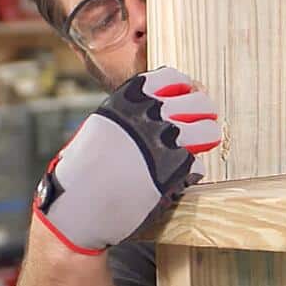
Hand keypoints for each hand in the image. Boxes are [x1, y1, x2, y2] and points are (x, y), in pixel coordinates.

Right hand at [33, 67, 220, 254]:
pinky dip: (190, 170)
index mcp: (128, 101)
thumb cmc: (81, 173)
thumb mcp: (101, 128)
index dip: (184, 87)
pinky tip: (177, 175)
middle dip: (204, 110)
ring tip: (201, 144)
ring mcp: (166, 142)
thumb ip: (131, 116)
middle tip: (204, 119)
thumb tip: (161, 109)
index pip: (171, 77)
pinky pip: (198, 163)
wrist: (77, 208)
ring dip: (206, 137)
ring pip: (208, 130)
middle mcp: (150, 116)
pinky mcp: (176, 171)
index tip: (186, 94)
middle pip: (199, 101)